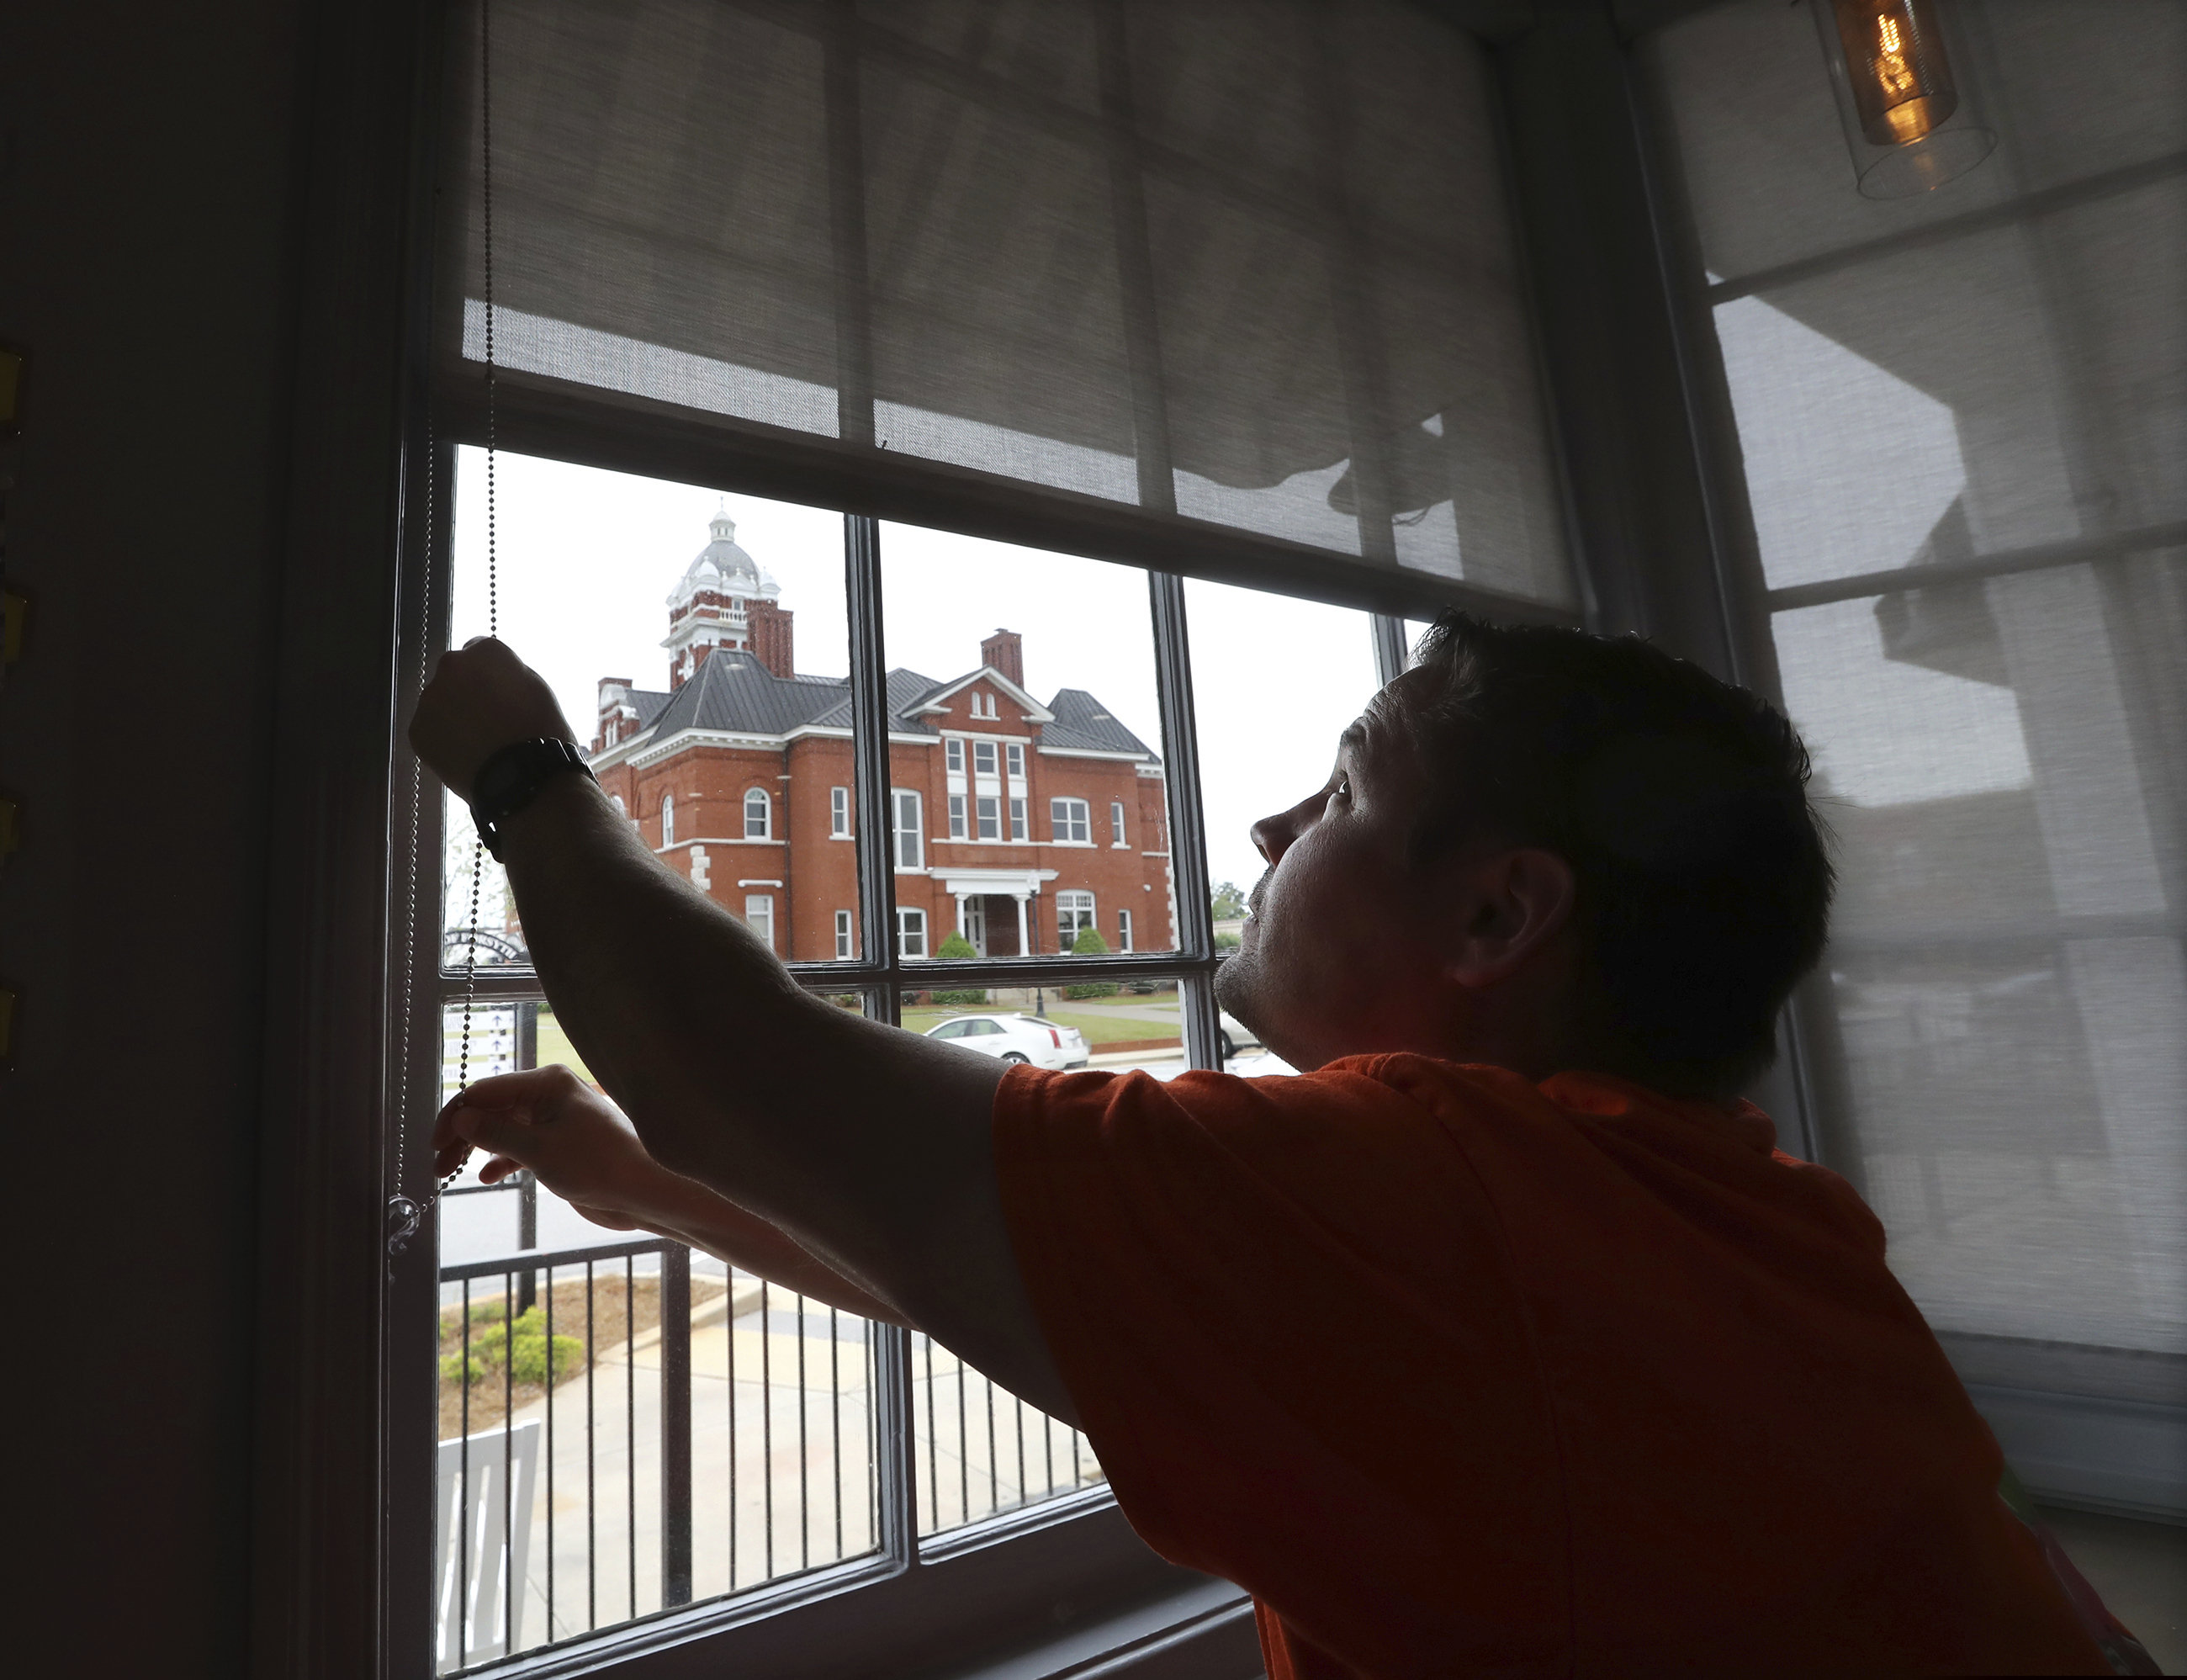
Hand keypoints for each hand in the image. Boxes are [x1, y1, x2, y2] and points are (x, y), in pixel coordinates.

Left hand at [409, 637, 576, 799]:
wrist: (522, 779)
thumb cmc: (539, 732)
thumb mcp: (536, 688)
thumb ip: (507, 672)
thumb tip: (492, 675)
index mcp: (484, 651)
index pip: (479, 650)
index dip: (491, 673)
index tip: (499, 691)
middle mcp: (450, 667)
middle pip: (455, 674)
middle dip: (467, 690)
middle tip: (489, 718)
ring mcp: (430, 700)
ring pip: (440, 702)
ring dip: (454, 714)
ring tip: (479, 741)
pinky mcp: (417, 731)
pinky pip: (430, 728)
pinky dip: (444, 738)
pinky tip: (467, 753)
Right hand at [433, 1065, 676, 1232]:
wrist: (642, 1191)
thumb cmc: (598, 1165)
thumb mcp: (540, 1150)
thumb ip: (496, 1133)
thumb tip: (460, 1118)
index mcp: (546, 1083)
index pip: (485, 1091)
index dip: (455, 1116)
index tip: (434, 1146)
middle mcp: (548, 1095)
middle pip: (490, 1109)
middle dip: (461, 1136)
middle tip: (438, 1167)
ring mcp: (553, 1120)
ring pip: (501, 1129)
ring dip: (476, 1149)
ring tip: (449, 1175)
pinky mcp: (558, 1145)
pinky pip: (519, 1146)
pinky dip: (501, 1159)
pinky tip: (488, 1177)